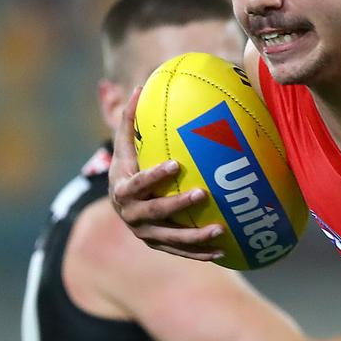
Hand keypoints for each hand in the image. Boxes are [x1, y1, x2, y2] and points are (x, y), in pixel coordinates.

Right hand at [108, 86, 224, 260]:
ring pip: (171, 238)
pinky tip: (222, 251)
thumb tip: (139, 86)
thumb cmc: (127, 168)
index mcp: (122, 190)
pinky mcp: (158, 245)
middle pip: (155, 212)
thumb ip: (130, 120)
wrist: (119, 206)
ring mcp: (145, 233)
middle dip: (177, 204)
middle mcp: (131, 215)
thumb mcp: (124, 147)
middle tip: (202, 193)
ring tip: (220, 229)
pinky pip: (180, 252)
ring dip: (195, 236)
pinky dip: (199, 254)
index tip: (176, 164)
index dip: (155, 176)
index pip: (137, 183)